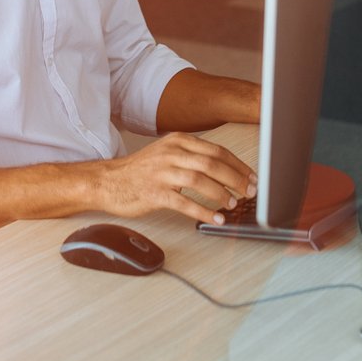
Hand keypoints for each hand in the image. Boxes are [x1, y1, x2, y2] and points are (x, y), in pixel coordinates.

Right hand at [93, 134, 257, 224]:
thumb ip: (193, 158)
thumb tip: (226, 172)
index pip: (217, 151)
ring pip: (200, 179)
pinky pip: (184, 202)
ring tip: (232, 204)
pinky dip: (203, 211)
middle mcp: (171, 153)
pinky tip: (215, 219)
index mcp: (178, 141)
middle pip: (213, 163)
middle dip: (236, 179)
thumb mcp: (167, 154)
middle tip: (250, 192)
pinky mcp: (154, 192)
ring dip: (221, 193)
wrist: (108, 181)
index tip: (252, 178)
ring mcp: (162, 172)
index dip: (238, 165)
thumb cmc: (140, 171)